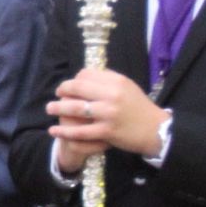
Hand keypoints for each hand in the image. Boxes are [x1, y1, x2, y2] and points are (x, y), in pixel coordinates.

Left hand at [47, 68, 168, 174]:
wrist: (156, 130)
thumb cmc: (139, 107)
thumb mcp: (128, 86)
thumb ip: (108, 79)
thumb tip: (85, 74)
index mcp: (117, 82)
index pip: (87, 75)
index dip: (74, 79)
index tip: (69, 86)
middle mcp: (112, 95)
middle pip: (78, 88)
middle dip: (63, 90)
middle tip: (56, 94)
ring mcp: (109, 114)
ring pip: (76, 109)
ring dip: (59, 108)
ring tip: (49, 108)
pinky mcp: (107, 131)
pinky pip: (81, 131)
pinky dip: (65, 131)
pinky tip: (54, 130)